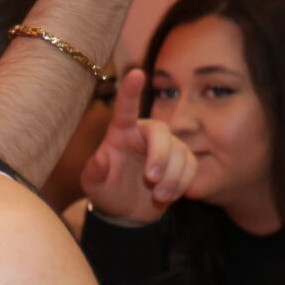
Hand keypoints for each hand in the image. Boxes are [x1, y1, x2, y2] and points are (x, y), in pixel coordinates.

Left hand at [79, 70, 196, 222]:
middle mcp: (145, 134)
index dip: (131, 91)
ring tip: (158, 196)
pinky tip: (168, 195)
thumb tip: (100, 158)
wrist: (126, 211)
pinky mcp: (182, 161)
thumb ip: (94, 172)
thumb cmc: (107, 191)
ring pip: (180, 152)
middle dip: (160, 156)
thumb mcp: (94, 185)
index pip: (125, 108)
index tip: (136, 73)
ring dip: (172, 177)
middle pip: (161, 131)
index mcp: (121, 132)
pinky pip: (191, 166)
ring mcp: (166, 146)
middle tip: (151, 179)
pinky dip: (182, 183)